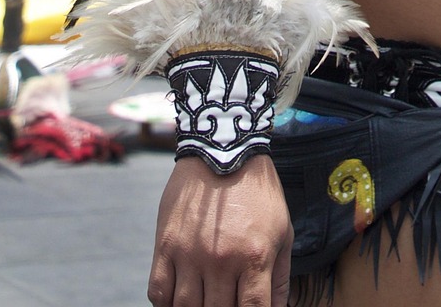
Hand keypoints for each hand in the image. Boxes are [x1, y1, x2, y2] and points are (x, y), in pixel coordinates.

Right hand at [148, 153, 291, 306]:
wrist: (223, 149)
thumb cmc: (258, 193)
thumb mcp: (282, 230)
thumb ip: (280, 278)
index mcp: (254, 256)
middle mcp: (221, 260)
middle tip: (226, 301)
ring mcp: (190, 254)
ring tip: (206, 300)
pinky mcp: (166, 246)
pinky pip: (158, 293)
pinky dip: (166, 305)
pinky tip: (179, 299)